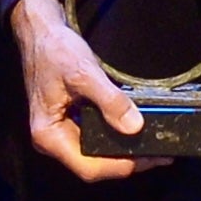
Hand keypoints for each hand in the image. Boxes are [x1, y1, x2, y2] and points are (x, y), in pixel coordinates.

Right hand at [13, 0, 160, 180]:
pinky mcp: (69, 124)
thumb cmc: (54, 50)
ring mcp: (60, 133)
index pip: (88, 167)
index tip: (150, 158)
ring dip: (123, 154)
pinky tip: (134, 134)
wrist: (41, 33)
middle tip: (159, 154)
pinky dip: (115, 140)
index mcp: (49, 135)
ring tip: (153, 148)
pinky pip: (94, 141)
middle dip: (127, 163)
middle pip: (93, 166)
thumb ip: (110, 101)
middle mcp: (52, 140)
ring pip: (95, 156)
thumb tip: (134, 127)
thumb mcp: (84, 73)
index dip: (121, 166)